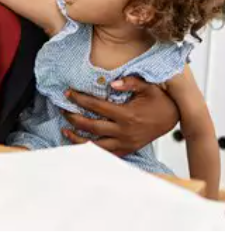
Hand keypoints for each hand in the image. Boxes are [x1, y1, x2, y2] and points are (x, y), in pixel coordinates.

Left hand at [61, 76, 178, 156]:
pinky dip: (92, 150)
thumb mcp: (148, 87)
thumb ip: (130, 82)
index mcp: (126, 115)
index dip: (80, 99)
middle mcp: (124, 131)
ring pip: (96, 145)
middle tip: (62, 110)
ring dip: (79, 138)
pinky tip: (82, 145)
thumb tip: (112, 82)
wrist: (174, 118)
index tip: (68, 93)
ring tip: (65, 130)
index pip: (96, 106)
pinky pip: (107, 154)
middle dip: (74, 118)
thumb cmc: (160, 101)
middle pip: (92, 126)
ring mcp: (125, 143)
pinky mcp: (128, 150)